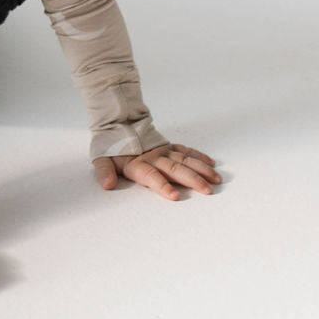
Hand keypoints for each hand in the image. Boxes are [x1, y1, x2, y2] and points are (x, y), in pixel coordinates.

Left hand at [93, 144, 220, 199]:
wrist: (118, 123)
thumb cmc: (112, 146)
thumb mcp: (102, 158)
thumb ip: (104, 171)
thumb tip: (107, 184)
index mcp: (138, 163)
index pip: (152, 176)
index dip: (163, 186)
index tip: (175, 195)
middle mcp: (154, 157)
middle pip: (175, 169)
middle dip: (192, 180)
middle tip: (207, 191)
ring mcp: (164, 151)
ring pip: (186, 160)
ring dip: (202, 170)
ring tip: (216, 180)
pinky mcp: (170, 146)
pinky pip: (187, 151)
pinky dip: (199, 157)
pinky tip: (212, 164)